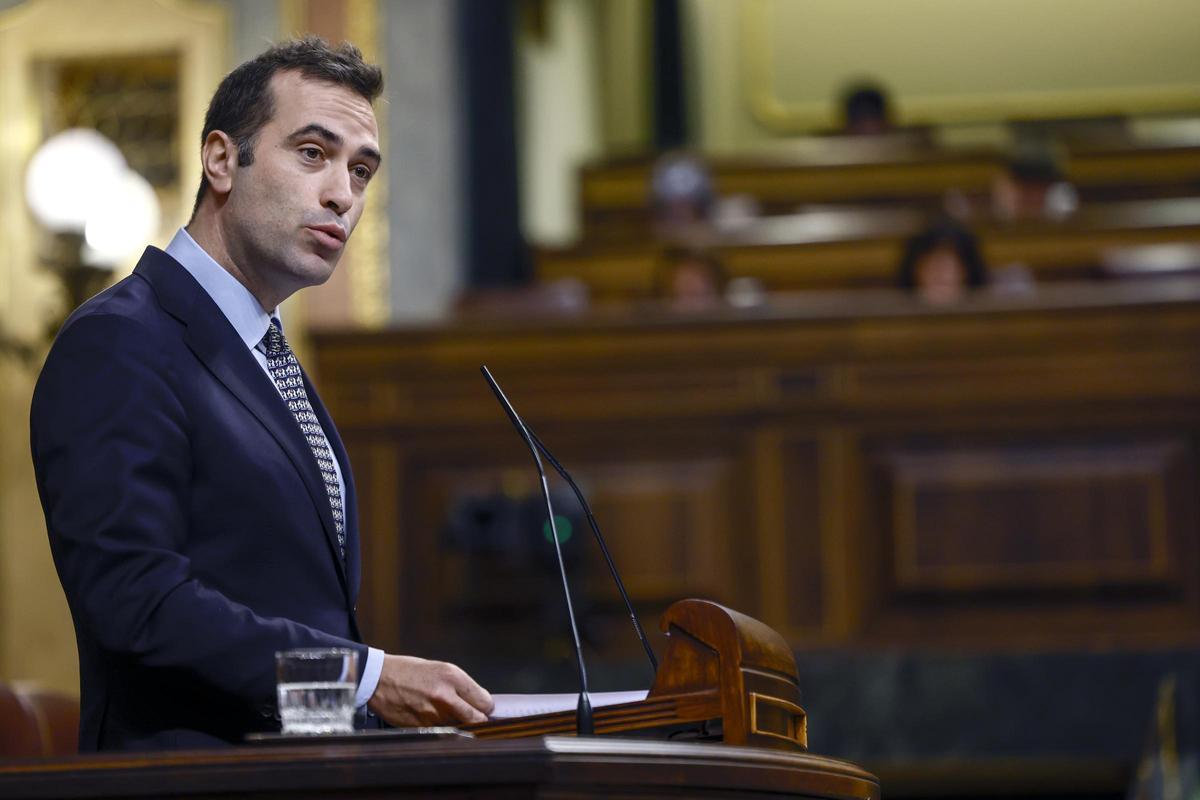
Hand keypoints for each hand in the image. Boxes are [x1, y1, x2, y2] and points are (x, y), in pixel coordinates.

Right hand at [366, 654, 493, 725]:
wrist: (378, 678)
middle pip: (476, 719)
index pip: (485, 702)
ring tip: (444, 711)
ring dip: (457, 723)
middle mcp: (444, 697)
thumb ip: (461, 686)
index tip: (484, 707)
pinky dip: (440, 728)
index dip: (486, 706)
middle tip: (473, 716)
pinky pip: (440, 732)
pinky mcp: (421, 727)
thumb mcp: (440, 669)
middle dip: (478, 719)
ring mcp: (432, 715)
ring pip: (459, 727)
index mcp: (452, 677)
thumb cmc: (409, 671)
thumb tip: (479, 703)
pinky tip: (430, 716)